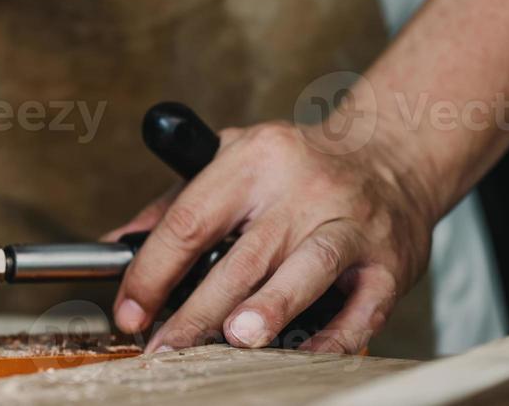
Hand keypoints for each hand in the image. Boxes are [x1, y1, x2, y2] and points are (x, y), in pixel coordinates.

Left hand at [107, 120, 438, 353]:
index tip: (130, 311)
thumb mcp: (231, 160)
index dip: (154, 271)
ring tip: (234, 341)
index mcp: (252, 160)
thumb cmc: (297, 166)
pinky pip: (362, 306)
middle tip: (164, 349)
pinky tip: (304, 352)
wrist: (390, 155)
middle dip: (198, 311)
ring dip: (269, 308)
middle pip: (242, 255)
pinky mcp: (389, 262)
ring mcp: (350, 224)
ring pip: (307, 269)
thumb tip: (118, 246)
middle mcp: (302, 189)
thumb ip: (174, 203)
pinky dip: (334, 336)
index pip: (191, 220)